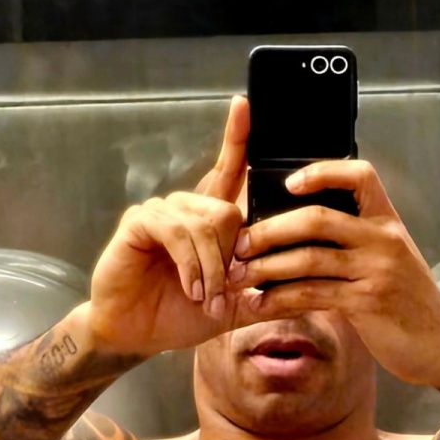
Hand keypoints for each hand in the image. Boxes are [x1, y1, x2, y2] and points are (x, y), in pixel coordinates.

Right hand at [87, 96, 254, 356]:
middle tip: (223, 292)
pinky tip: (190, 288)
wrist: (137, 335)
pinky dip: (190, 264)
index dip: (237, 139)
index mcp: (209, 221)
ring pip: (207, 222)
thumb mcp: (233, 308)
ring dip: (212, 268)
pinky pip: (177, 231)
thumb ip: (263, 294)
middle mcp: (187, 209)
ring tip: (205, 297)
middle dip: (232, 258)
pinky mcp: (140, 222)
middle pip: (228, 211)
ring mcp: (162, 212)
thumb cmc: (180, 316)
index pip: (229, 171)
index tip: (246, 105)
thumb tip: (302, 289)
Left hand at [227, 160, 439, 386]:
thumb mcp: (393, 264)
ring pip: (308, 259)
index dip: (322, 171)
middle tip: (240, 243)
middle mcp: (383, 241)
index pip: (359, 175)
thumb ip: (358, 247)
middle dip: (270, 230)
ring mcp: (375, 272)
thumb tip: (307, 239)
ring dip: (266, 268)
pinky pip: (312, 294)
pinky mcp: (366, 304)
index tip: (288, 182)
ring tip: (238, 277)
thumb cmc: (412, 307)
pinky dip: (280, 299)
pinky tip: (260, 305)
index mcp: (389, 223)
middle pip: (317, 218)